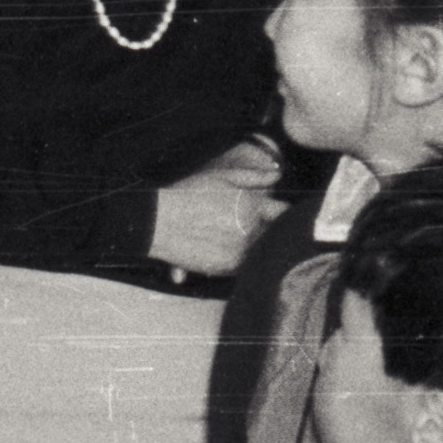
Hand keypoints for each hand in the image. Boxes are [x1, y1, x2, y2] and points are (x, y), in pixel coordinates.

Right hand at [148, 136, 286, 279]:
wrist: (159, 222)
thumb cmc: (188, 195)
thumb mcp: (220, 178)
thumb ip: (253, 176)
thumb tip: (277, 174)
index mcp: (252, 206)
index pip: (283, 212)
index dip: (278, 211)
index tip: (272, 212)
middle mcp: (252, 230)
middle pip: (274, 233)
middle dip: (266, 228)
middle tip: (243, 223)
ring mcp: (242, 251)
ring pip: (261, 250)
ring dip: (254, 244)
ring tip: (228, 234)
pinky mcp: (230, 268)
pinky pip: (245, 264)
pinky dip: (240, 257)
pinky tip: (221, 246)